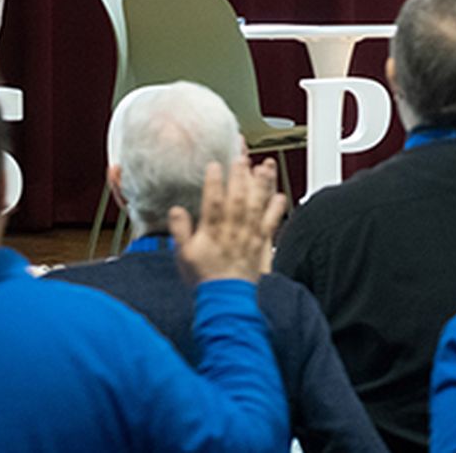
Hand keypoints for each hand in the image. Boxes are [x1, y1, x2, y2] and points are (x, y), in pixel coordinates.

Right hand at [170, 159, 285, 284]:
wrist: (225, 298)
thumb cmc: (204, 277)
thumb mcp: (183, 255)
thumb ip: (180, 231)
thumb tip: (175, 211)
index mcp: (211, 233)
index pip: (212, 204)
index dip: (214, 184)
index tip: (215, 165)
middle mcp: (232, 232)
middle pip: (237, 200)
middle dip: (239, 177)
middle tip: (241, 157)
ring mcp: (248, 237)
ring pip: (255, 207)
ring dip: (260, 187)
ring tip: (264, 167)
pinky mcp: (261, 243)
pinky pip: (270, 224)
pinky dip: (276, 210)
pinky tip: (280, 195)